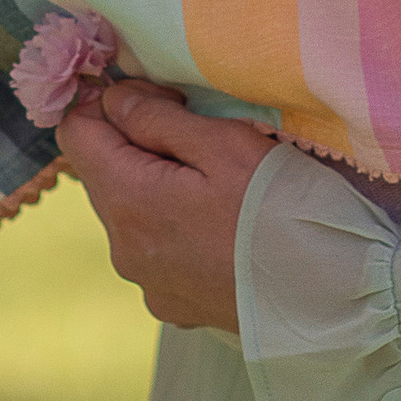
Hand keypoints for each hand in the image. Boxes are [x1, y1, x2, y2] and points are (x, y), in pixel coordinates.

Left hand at [55, 78, 277, 333]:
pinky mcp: (169, 304)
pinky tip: (218, 222)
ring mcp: (145, 283)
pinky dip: (172, 223)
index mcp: (128, 202)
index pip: (76, 133)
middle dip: (137, 139)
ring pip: (128, 209)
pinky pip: (153, 246)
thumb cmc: (279, 211)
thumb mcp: (224, 144)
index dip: (110, 102)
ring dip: (156, 182)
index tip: (162, 96)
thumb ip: (156, 117)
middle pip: (103, 171)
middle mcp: (123, 249)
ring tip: (215, 179)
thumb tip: (110, 99)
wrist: (325, 298)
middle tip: (200, 129)